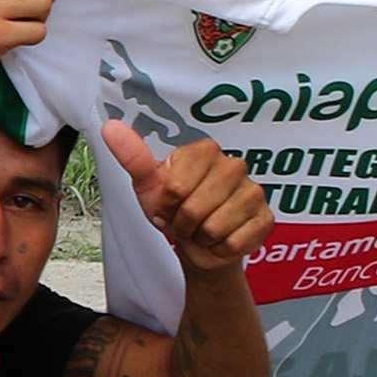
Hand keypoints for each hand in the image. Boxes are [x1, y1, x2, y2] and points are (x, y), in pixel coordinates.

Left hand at [101, 117, 271, 273]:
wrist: (196, 242)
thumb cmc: (173, 209)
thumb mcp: (147, 185)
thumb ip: (132, 156)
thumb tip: (111, 127)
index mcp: (205, 151)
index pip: (175, 187)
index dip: (166, 204)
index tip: (168, 203)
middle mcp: (234, 166)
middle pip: (194, 208)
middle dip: (182, 223)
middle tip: (185, 220)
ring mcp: (254, 192)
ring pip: (214, 228)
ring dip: (200, 237)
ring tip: (201, 228)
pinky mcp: (266, 219)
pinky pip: (233, 242)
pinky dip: (220, 249)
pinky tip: (221, 239)